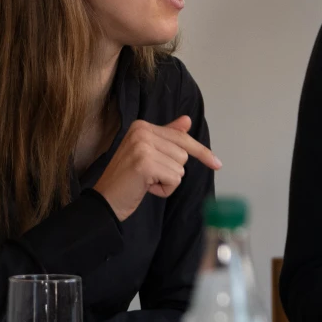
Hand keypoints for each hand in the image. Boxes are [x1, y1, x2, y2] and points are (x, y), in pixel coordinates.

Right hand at [92, 116, 220, 220]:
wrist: (104, 201)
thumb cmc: (127, 179)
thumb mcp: (148, 154)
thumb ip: (167, 136)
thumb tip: (187, 120)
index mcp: (142, 126)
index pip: (182, 138)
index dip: (202, 153)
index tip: (217, 164)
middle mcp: (141, 132)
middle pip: (184, 154)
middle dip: (171, 170)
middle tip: (148, 176)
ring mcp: (142, 147)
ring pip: (180, 167)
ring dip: (167, 180)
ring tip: (145, 181)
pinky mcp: (145, 164)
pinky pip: (174, 179)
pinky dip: (164, 189)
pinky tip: (145, 188)